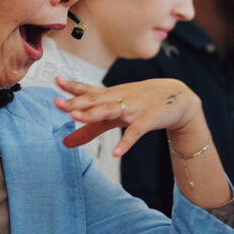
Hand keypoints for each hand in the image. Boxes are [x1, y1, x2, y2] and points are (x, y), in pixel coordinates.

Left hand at [53, 77, 202, 157]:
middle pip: (94, 100)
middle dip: (76, 102)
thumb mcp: (115, 115)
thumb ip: (90, 128)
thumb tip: (64, 143)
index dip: (72, 86)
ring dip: (93, 114)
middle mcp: (119, 99)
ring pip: (110, 111)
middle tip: (57, 103)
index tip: (56, 81)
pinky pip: (135, 132)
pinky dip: (126, 143)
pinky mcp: (147, 120)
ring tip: (76, 117)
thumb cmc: (142, 104)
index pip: (88, 90)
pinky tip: (116, 153)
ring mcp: (133, 108)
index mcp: (111, 96)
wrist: (178, 99)